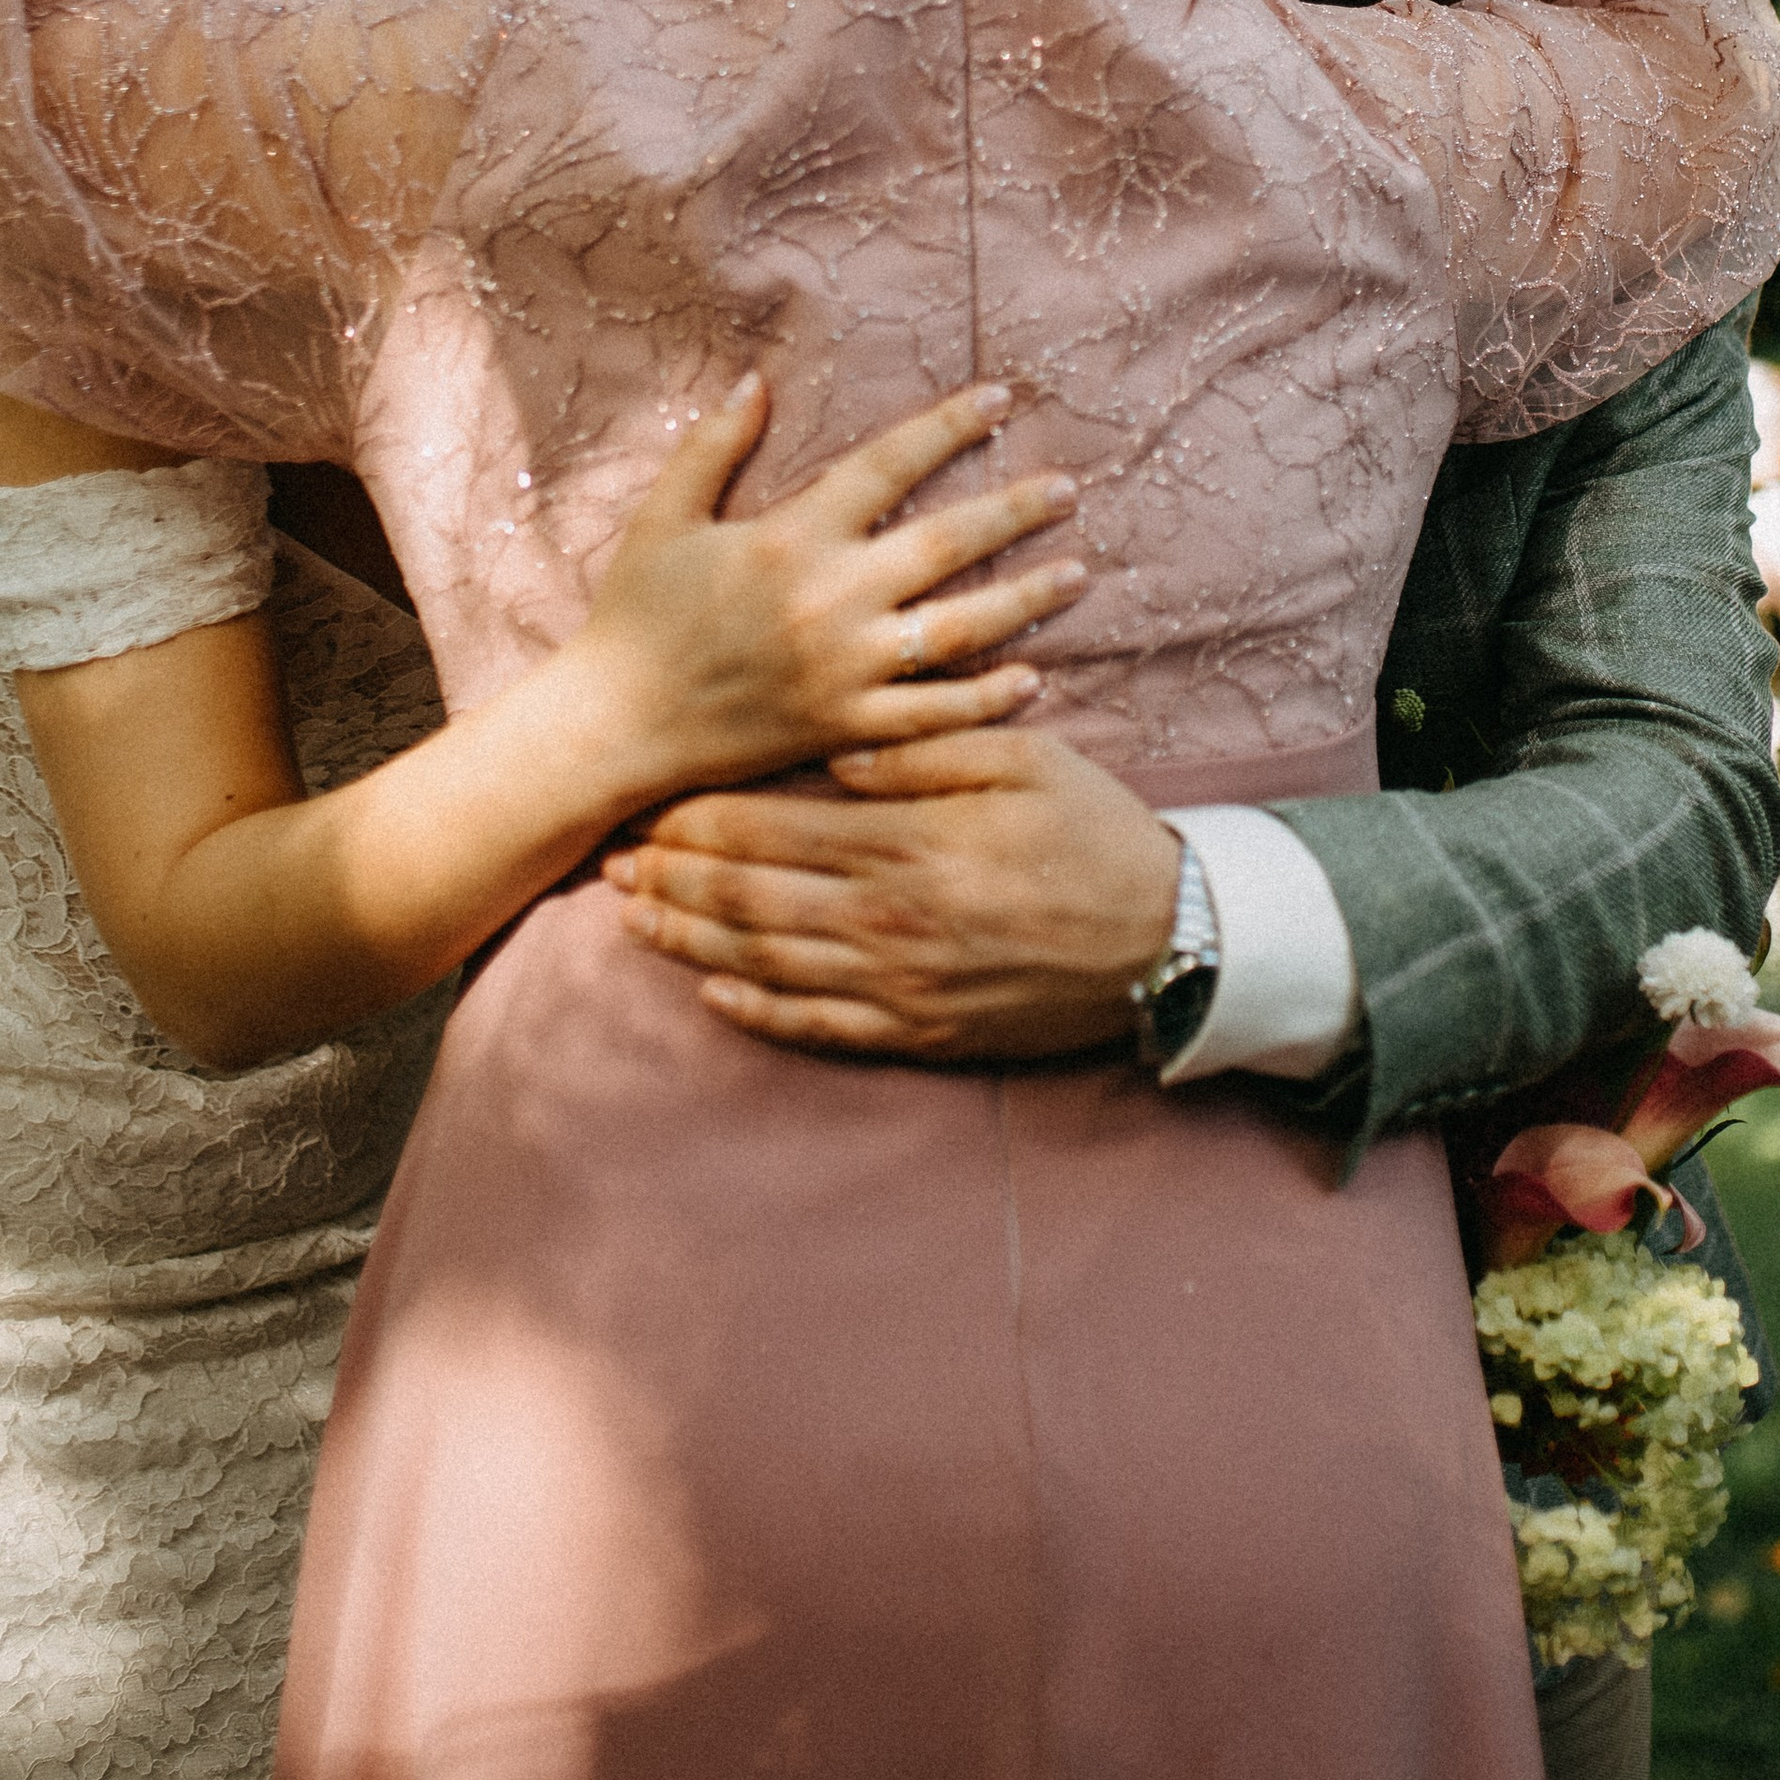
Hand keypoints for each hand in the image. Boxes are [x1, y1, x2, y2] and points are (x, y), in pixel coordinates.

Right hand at [574, 379, 1088, 799]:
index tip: (999, 399)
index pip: (887, 465)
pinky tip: (1032, 677)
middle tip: (1068, 488)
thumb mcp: (665, 516)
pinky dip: (986, 696)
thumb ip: (715, 445)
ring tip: (1078, 573)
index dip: (947, 428)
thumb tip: (759, 377)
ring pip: (959, 628)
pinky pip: (933, 713)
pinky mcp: (846, 728)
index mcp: (789, 537)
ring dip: (1025, 599)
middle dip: (1014, 511)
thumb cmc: (634, 616)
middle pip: (946, 543)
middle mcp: (828, 600)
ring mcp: (843, 670)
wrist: (613, 727)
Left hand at [604, 725, 1178, 1061]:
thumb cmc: (1095, 832)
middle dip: (674, 876)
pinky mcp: (921, 1031)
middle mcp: (890, 918)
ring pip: (768, 962)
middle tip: (611, 862)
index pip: (774, 827)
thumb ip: (927, 747)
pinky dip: (757, 1010)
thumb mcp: (1025, 758)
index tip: (647, 803)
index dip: (700, 818)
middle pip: (751, 897)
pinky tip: (711, 992)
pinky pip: (819, 1026)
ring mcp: (901, 983)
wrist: (1168, 938)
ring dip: (693, 939)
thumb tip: (839, 748)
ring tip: (633, 919)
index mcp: (910, 841)